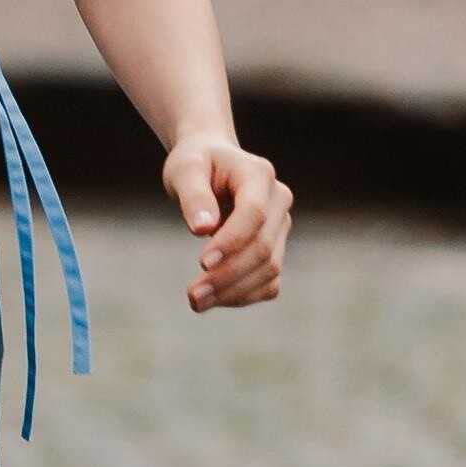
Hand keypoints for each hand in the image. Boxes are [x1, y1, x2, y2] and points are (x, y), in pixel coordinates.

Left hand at [162, 140, 291, 312]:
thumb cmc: (196, 164)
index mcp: (258, 174)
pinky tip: (215, 299)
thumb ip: (193, 195)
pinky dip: (244, 296)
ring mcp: (281, 226)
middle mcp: (278, 200)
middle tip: (192, 295)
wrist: (212, 164)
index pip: (253, 213)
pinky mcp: (276, 248)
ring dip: (234, 292)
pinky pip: (269, 282)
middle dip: (228, 275)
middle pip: (263, 247)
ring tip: (196, 302)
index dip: (231, 241)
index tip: (202, 263)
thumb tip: (203, 228)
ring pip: (270, 269)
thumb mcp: (185, 169)